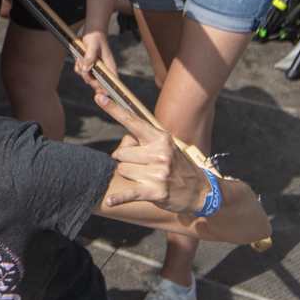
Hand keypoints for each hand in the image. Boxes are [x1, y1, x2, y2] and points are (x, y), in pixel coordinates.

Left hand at [74, 29, 118, 87]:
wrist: (93, 30)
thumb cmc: (96, 36)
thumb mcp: (92, 45)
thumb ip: (89, 58)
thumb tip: (86, 69)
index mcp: (109, 67)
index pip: (110, 84)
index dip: (104, 90)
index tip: (97, 92)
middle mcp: (104, 69)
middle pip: (96, 83)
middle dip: (87, 76)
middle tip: (83, 65)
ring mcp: (97, 68)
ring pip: (87, 78)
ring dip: (81, 70)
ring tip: (81, 58)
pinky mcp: (90, 65)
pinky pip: (82, 72)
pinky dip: (79, 67)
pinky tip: (79, 58)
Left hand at [91, 89, 205, 212]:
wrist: (200, 190)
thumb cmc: (176, 166)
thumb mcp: (163, 147)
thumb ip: (139, 143)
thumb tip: (117, 152)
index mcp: (161, 138)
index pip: (133, 121)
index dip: (114, 109)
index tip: (99, 97)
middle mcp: (160, 153)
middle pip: (122, 153)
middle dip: (127, 160)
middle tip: (144, 166)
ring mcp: (158, 173)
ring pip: (123, 170)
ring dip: (130, 175)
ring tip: (147, 178)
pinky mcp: (155, 192)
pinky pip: (130, 193)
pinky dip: (119, 198)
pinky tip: (110, 202)